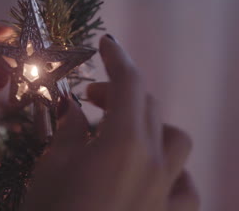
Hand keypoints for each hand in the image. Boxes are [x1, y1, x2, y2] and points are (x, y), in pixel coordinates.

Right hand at [21, 35, 198, 210]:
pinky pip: (186, 187)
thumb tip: (72, 106)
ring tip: (124, 133)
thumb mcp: (52, 164)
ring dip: (152, 125)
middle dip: (120, 93)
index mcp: (125, 144)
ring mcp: (167, 194)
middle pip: (149, 108)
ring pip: (177, 141)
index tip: (106, 43)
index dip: (118, 58)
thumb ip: (69, 128)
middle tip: (90, 98)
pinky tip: (154, 176)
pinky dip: (173, 171)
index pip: (130, 84)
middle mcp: (157, 164)